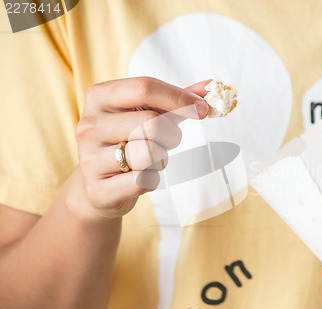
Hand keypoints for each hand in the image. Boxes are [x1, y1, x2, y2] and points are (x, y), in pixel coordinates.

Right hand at [72, 77, 209, 220]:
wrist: (97, 185)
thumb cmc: (129, 140)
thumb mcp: (149, 113)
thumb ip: (178, 99)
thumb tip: (212, 86)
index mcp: (99, 97)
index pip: (144, 87)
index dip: (179, 98)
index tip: (202, 109)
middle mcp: (88, 125)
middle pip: (151, 123)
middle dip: (172, 134)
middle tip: (168, 140)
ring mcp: (89, 158)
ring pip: (148, 153)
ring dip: (161, 158)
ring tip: (150, 159)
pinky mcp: (98, 190)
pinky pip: (143, 181)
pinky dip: (152, 179)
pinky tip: (140, 177)